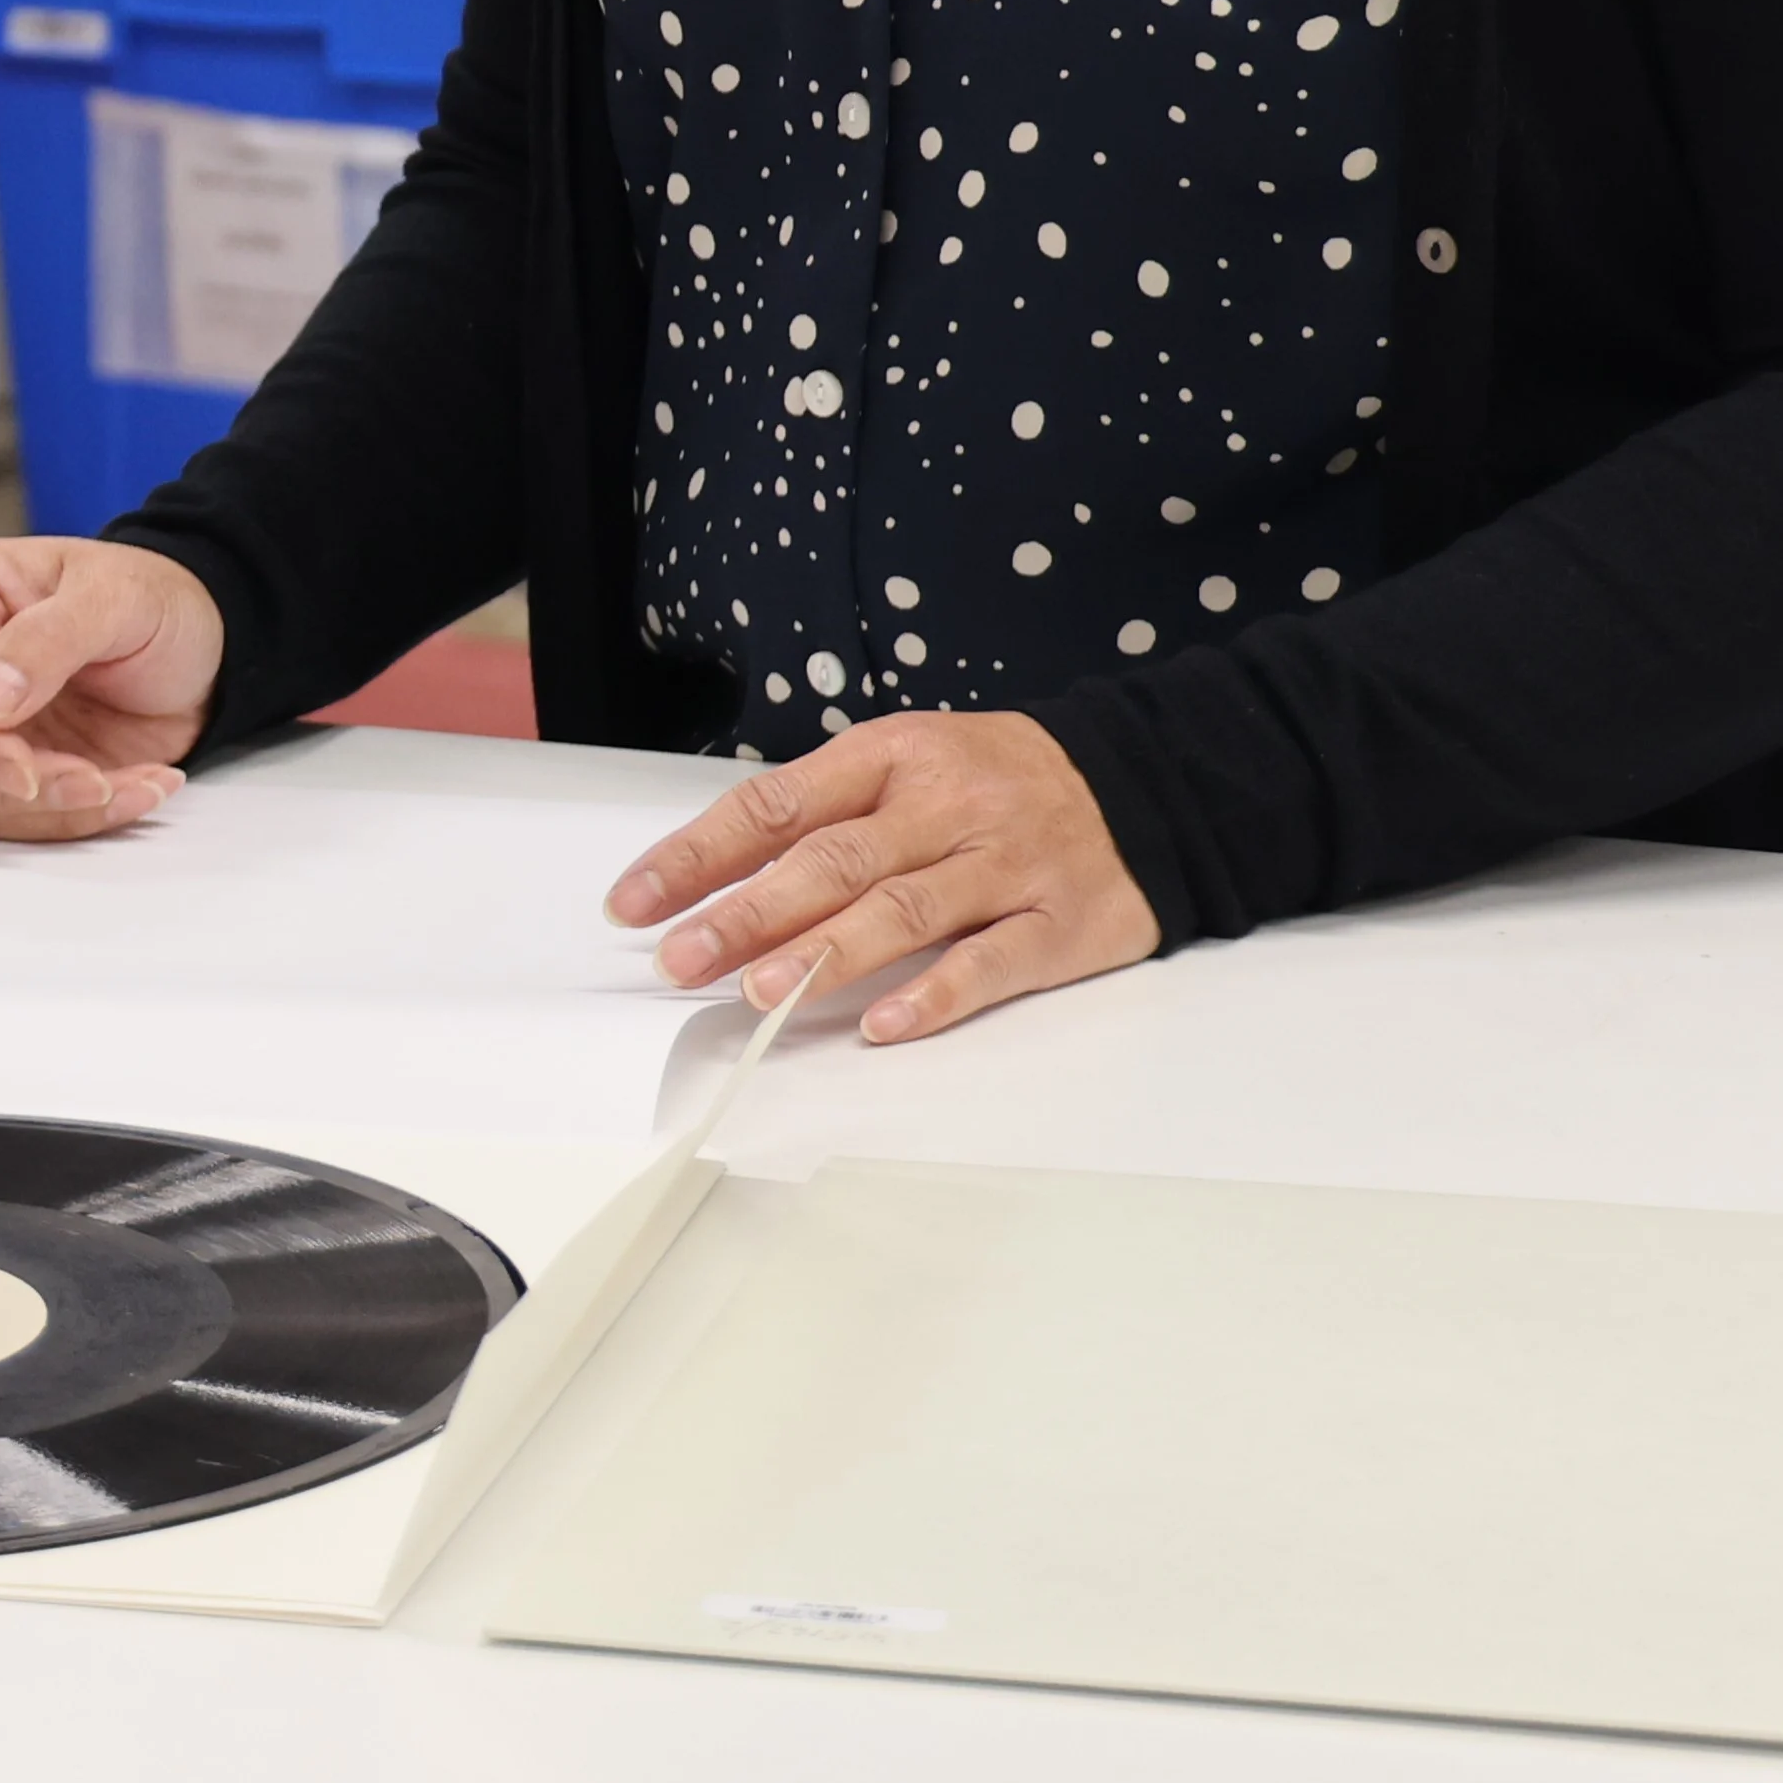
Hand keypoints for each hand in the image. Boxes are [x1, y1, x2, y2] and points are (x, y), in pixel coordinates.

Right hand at [0, 536, 224, 839]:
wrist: (204, 647)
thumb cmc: (157, 600)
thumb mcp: (116, 598)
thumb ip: (47, 640)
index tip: (24, 771)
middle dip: (8, 783)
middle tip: (93, 780)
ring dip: (49, 810)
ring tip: (132, 782)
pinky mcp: (4, 765)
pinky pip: (10, 819)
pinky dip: (74, 820)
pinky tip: (135, 788)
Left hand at [612, 713, 1160, 1042]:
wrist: (1149, 782)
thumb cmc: (1000, 781)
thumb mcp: (910, 763)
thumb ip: (826, 815)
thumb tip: (717, 880)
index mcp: (894, 756)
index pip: (776, 805)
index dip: (700, 853)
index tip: (634, 902)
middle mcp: (945, 806)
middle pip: (831, 862)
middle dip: (745, 913)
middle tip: (679, 959)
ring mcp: (1005, 866)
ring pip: (903, 911)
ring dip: (825, 955)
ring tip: (758, 992)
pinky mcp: (1060, 925)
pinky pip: (991, 963)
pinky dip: (936, 995)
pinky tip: (884, 1026)